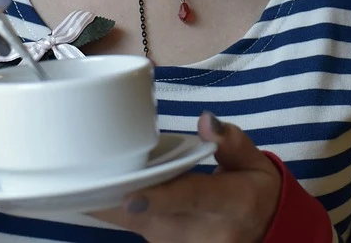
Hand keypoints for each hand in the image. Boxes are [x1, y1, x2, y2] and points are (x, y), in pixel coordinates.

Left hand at [93, 112, 281, 242]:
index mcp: (236, 202)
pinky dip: (121, 213)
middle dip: (117, 202)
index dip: (161, 199)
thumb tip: (206, 120)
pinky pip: (142, 231)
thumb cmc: (257, 190)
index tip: (130, 199)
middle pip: (156, 219)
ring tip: (88, 182)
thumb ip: (231, 141)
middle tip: (83, 181)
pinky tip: (105, 196)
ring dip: (114, 207)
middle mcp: (210, 233)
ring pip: (143, 228)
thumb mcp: (255, 161)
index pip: (195, 198)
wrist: (267, 232)